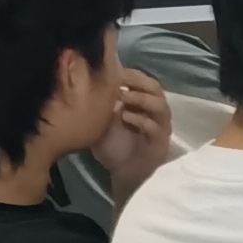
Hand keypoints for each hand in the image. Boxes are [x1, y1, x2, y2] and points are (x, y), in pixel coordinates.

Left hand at [93, 69, 174, 187]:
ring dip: (141, 99)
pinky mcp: (160, 142)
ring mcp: (160, 126)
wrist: (124, 172)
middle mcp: (154, 111)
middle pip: (154, 88)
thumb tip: (83, 81)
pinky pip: (155, 127)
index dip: (129, 74)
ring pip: (159, 105)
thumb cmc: (114, 144)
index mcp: (142, 103)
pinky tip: (125, 117)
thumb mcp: (102, 119)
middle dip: (137, 82)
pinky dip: (141, 120)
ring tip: (122, 97)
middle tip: (119, 80)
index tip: (112, 70)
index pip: (142, 80)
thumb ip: (99, 103)